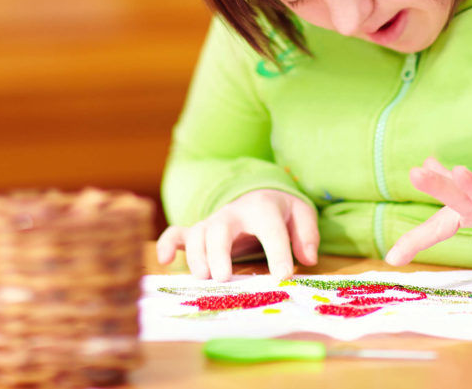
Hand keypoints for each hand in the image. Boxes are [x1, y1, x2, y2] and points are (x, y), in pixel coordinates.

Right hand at [156, 189, 318, 281]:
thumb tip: (308, 259)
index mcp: (263, 208)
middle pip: (220, 228)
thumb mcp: (301, 214)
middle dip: (219, 252)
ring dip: (196, 255)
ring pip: (197, 234)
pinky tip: (164, 260)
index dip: (278, 253)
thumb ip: (307, 234)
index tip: (283, 277)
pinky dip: (167, 244)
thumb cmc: (281, 211)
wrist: (258, 193)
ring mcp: (213, 222)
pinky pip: (176, 233)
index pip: (270, 229)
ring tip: (204, 278)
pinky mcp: (199, 231)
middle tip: (223, 278)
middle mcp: (234, 213)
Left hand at [385, 157, 471, 266]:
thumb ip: (437, 204)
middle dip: (438, 186)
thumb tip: (421, 167)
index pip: (438, 214)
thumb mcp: (461, 212)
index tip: (413, 173)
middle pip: (458, 197)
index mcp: (464, 206)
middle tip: (416, 173)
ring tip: (459, 171)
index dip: (425, 203)